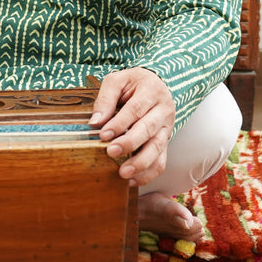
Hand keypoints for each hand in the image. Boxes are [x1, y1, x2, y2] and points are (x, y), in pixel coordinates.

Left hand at [90, 67, 175, 186]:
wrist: (156, 84)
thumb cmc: (134, 84)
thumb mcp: (118, 80)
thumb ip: (106, 98)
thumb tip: (95, 121)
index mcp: (152, 91)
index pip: (135, 109)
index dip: (120, 123)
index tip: (103, 135)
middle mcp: (163, 110)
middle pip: (148, 129)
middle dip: (129, 143)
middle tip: (111, 152)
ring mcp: (166, 128)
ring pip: (158, 148)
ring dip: (141, 163)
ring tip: (123, 173)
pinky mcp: (165, 142)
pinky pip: (161, 161)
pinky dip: (148, 174)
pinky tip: (132, 181)